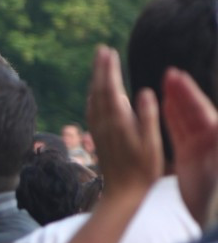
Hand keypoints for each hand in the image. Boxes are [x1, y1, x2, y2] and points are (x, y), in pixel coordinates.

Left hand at [86, 46, 161, 201]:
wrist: (122, 193)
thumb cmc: (142, 170)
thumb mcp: (151, 144)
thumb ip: (146, 117)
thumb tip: (143, 91)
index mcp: (118, 122)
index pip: (111, 89)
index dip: (109, 70)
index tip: (109, 52)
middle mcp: (104, 124)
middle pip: (98, 90)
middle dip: (99, 68)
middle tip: (101, 49)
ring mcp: (98, 130)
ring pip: (93, 99)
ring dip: (95, 79)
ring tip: (99, 63)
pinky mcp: (97, 137)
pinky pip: (92, 110)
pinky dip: (93, 95)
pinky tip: (95, 92)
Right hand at [163, 67, 217, 225]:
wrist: (207, 215)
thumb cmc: (214, 191)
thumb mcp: (216, 164)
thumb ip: (213, 139)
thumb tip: (213, 124)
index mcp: (216, 137)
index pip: (201, 110)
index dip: (189, 94)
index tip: (177, 77)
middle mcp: (210, 139)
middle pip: (195, 110)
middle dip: (183, 92)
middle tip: (170, 74)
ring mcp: (199, 147)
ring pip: (186, 118)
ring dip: (176, 101)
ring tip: (165, 83)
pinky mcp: (189, 157)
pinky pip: (179, 131)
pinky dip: (172, 117)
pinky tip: (165, 106)